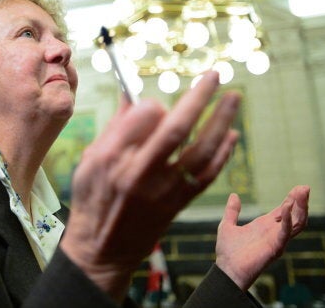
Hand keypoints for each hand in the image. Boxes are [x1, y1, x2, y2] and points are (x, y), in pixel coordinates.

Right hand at [60, 71, 240, 300]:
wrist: (103, 249)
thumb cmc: (93, 199)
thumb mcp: (90, 160)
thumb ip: (114, 127)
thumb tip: (131, 93)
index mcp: (111, 158)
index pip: (142, 117)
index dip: (155, 103)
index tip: (156, 103)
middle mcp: (138, 173)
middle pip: (175, 129)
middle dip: (198, 98)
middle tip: (214, 75)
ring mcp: (162, 191)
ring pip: (200, 152)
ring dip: (221, 122)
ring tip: (234, 98)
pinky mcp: (178, 204)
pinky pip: (207, 176)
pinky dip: (223, 153)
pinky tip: (231, 134)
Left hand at [215, 185, 310, 289]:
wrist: (226, 269)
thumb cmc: (228, 252)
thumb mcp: (227, 225)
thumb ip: (232, 211)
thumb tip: (234, 195)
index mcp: (265, 226)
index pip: (284, 210)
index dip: (292, 199)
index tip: (299, 187)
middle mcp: (274, 232)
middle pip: (294, 215)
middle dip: (300, 201)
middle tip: (305, 187)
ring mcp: (276, 240)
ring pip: (296, 223)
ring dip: (300, 209)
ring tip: (302, 194)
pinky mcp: (275, 248)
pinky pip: (285, 233)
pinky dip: (288, 220)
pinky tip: (287, 207)